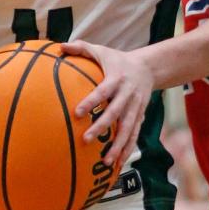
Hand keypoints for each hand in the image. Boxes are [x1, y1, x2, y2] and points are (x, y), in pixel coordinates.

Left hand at [61, 40, 152, 169]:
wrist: (148, 68)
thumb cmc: (117, 60)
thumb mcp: (101, 50)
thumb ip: (81, 48)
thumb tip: (60, 45)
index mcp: (116, 78)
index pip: (103, 91)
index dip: (91, 101)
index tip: (78, 112)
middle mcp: (128, 94)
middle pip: (115, 112)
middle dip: (102, 127)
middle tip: (85, 139)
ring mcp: (135, 107)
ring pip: (127, 128)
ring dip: (118, 145)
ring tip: (106, 161)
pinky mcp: (140, 116)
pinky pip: (134, 135)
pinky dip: (127, 149)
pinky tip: (118, 164)